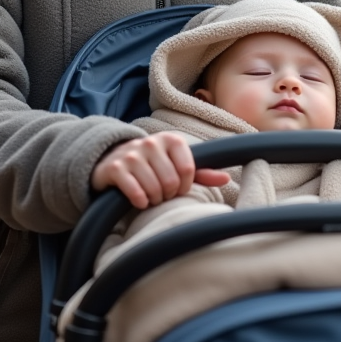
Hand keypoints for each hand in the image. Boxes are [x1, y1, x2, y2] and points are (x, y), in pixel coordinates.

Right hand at [91, 132, 230, 209]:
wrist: (113, 160)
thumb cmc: (153, 166)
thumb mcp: (176, 165)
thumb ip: (201, 173)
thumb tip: (226, 179)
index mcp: (171, 140)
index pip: (188, 170)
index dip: (185, 185)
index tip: (178, 187)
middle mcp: (151, 142)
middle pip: (171, 182)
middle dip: (168, 194)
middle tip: (162, 194)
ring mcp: (132, 154)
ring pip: (153, 189)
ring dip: (154, 200)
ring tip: (151, 196)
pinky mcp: (115, 167)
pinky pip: (135, 193)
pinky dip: (140, 202)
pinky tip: (139, 200)